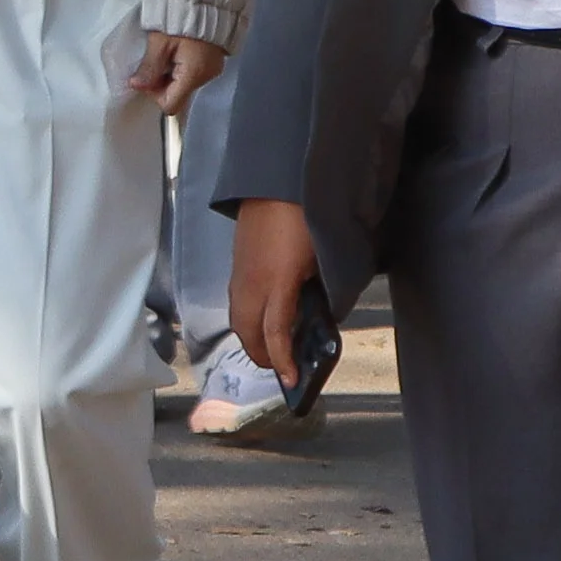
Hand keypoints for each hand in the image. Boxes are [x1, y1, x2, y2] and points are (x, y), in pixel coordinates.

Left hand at [125, 29, 226, 116]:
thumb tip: (136, 86)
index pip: (171, 105)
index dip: (154, 94)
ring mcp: (213, 69)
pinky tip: (178, 48)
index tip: (146, 74)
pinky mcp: (214, 59)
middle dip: (161, 82)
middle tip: (154, 58)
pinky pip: (193, 72)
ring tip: (166, 50)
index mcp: (194, 75)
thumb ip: (149, 67)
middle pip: (178, 94)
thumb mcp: (160, 42)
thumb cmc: (182, 17)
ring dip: (171, 73)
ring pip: (184, 83)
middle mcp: (206, 77)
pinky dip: (181, 66)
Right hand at [225, 197, 320, 378]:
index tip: (290, 380)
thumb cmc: (309, 216)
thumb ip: (321, 289)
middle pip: (248, 332)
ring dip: (252, 336)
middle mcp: (252, 282)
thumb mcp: (323, 257)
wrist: (279, 179)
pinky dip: (248, 316)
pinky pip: (238, 300)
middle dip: (261, 355)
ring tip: (272, 344)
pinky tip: (265, 313)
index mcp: (277, 282)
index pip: (274, 334)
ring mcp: (241, 272)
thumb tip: (319, 313)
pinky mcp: (237, 262)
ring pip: (239, 317)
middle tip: (281, 365)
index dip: (282, 361)